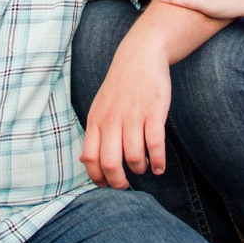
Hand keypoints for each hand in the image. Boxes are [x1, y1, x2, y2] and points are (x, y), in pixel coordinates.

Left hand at [81, 41, 170, 187]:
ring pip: (134, 157)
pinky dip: (158, 162)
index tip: (106, 185)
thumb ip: (94, 133)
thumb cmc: (120, 86)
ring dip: (140, 169)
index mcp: (96, 121)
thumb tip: (84, 161)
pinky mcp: (153, 113)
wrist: (140, 56)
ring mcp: (132, 116)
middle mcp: (111, 120)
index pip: (90, 158)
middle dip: (118, 182)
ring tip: (144, 168)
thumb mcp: (99, 107)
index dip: (97, 178)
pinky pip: (155, 145)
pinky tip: (159, 167)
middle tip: (125, 186)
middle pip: (110, 163)